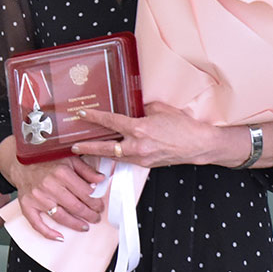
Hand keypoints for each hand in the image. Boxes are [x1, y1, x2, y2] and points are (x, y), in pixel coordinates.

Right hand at [3, 149, 106, 241]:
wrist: (21, 162)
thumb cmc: (46, 160)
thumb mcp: (69, 158)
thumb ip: (86, 170)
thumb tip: (101, 180)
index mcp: (61, 172)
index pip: (85, 193)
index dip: (96, 202)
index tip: (99, 206)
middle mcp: (49, 185)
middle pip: (75, 206)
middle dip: (89, 215)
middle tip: (95, 218)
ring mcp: (37, 196)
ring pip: (60, 216)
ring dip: (75, 224)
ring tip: (84, 226)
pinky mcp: (27, 204)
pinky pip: (36, 223)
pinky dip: (48, 233)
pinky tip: (59, 237)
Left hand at [73, 105, 242, 169]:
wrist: (200, 145)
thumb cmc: (183, 125)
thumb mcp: (159, 109)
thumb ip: (141, 109)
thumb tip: (132, 108)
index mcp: (139, 129)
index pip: (110, 122)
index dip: (93, 117)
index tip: (80, 114)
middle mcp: (138, 145)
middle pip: (106, 148)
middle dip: (88, 148)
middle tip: (73, 146)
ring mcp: (142, 157)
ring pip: (115, 157)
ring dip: (100, 154)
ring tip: (85, 151)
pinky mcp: (147, 164)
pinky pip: (127, 160)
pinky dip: (117, 156)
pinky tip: (110, 153)